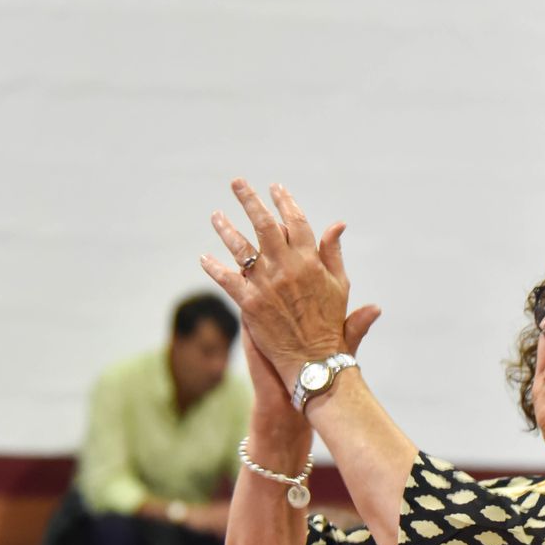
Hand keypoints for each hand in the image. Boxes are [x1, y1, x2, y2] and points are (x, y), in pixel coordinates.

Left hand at [200, 180, 376, 387]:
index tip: (275, 188)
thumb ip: (333, 253)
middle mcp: (286, 268)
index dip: (285, 201)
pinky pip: (227, 280)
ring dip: (226, 229)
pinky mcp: (249, 304)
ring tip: (215, 216)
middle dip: (249, 200)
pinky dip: (214, 268)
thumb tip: (337, 224)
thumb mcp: (340, 286)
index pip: (295, 221)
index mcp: (310, 261)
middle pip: (264, 225)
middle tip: (236, 183)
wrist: (315, 361)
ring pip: (241, 248)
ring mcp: (266, 285)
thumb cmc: (331, 324)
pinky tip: (204, 258)